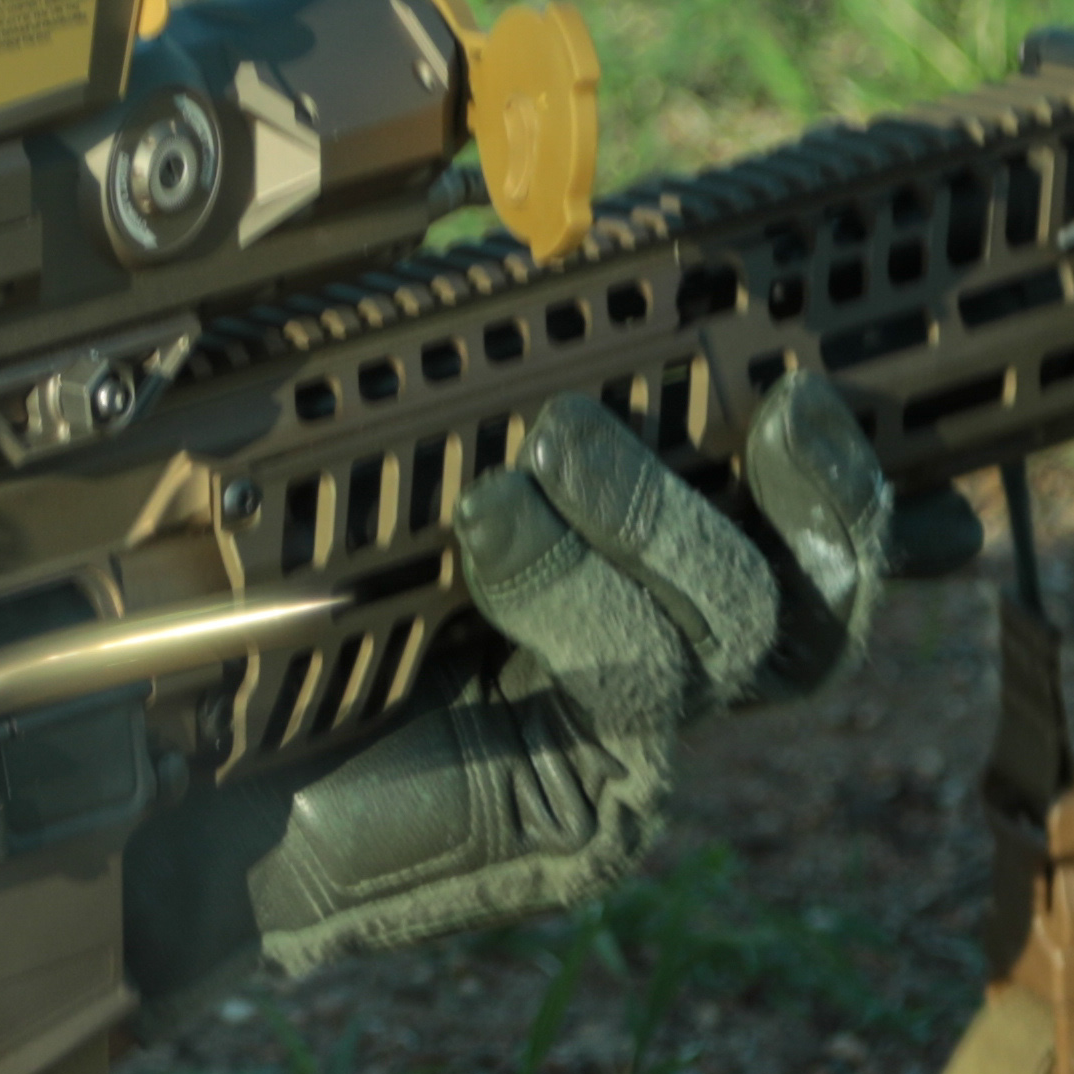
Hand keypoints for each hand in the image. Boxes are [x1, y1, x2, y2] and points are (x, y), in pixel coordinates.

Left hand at [178, 376, 889, 988]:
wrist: (209, 787)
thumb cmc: (304, 627)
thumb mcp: (413, 492)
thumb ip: (501, 409)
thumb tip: (549, 261)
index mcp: (650, 599)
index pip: (807, 553)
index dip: (864, 488)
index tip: (843, 393)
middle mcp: (669, 683)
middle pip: (816, 602)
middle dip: (823, 496)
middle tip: (780, 404)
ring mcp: (639, 755)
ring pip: (734, 627)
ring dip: (655, 514)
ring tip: (555, 445)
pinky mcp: (588, 812)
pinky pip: (627, 682)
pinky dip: (567, 584)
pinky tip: (493, 522)